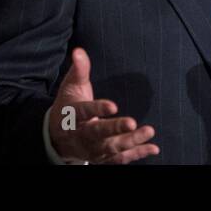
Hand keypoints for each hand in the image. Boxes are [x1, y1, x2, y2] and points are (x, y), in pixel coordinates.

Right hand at [47, 48, 159, 163]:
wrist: (57, 136)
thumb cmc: (68, 105)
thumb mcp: (71, 86)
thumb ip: (79, 69)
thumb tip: (78, 50)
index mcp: (73, 115)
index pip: (84, 111)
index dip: (98, 109)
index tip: (113, 106)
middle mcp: (82, 135)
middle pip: (98, 134)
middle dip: (115, 129)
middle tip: (132, 123)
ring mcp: (92, 149)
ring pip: (111, 148)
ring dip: (130, 141)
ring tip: (148, 131)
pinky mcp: (101, 158)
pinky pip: (118, 160)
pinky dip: (136, 155)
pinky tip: (152, 147)